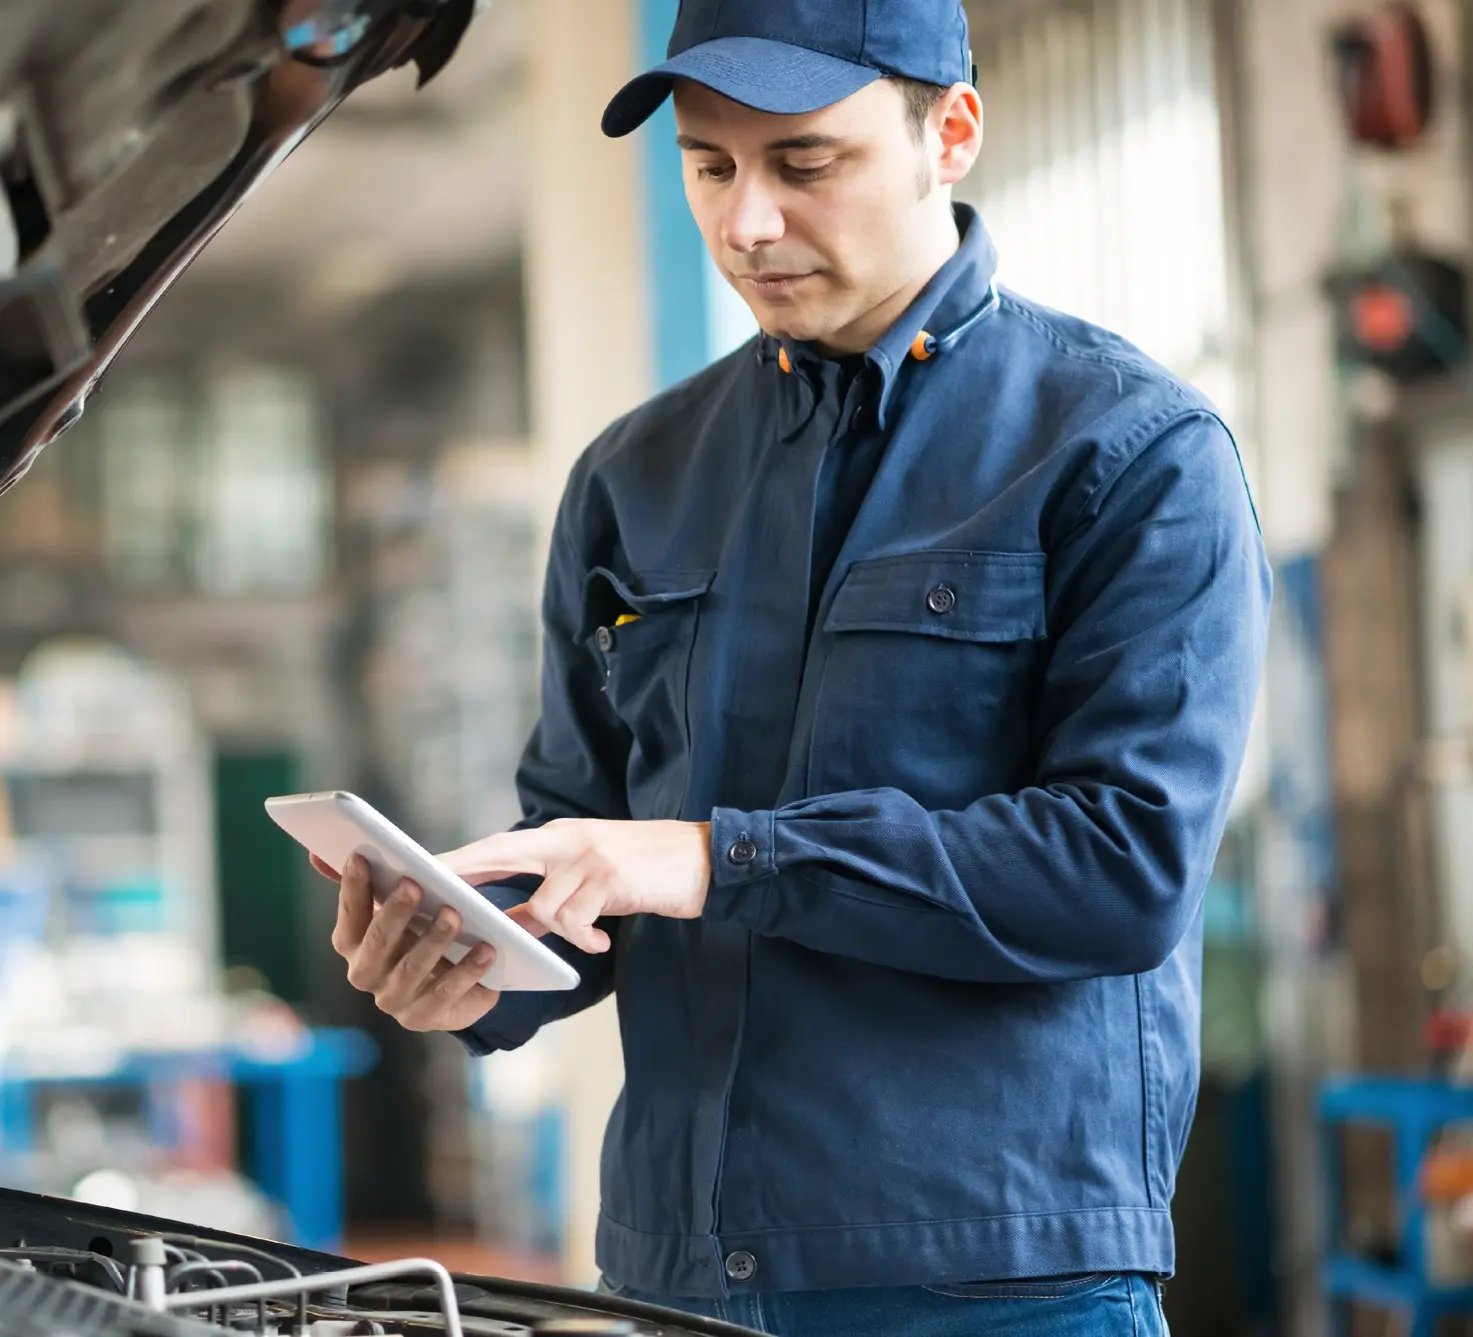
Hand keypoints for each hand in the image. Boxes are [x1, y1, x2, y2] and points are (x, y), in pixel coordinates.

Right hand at [314, 853, 519, 1032]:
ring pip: (411, 970)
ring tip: (453, 914)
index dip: (352, 889)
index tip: (360, 858)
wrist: (464, 975)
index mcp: (356, 943)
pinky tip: (486, 949)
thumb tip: (318, 855)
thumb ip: (378, 878)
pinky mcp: (425, 1018)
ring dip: (432, 940)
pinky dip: (466, 970)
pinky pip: (446, 994)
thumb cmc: (429, 926)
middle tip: (413, 885)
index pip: (349, 916)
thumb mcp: (411, 898)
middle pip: (374, 945)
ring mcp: (394, 1000)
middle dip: (392, 914)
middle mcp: (367, 974)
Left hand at [438, 819, 712, 954]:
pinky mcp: (609, 877)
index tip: (415, 869)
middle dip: (462, 874)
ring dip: (562, 930)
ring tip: (591, 935)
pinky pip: (577, 920)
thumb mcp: (591, 882)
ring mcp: (587, 856)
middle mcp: (566, 840)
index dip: (454, 860)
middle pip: (498, 854)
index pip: (494, 848)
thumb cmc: (644, 872)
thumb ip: (548, 900)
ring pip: (544, 906)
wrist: (703, 859)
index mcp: (557, 838)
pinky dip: (585, 937)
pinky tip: (603, 940)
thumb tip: (510, 927)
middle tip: (432, 894)